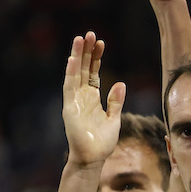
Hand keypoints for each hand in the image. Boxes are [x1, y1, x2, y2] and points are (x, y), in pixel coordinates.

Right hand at [61, 32, 125, 168]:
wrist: (92, 158)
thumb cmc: (102, 141)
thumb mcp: (114, 118)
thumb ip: (115, 101)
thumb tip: (120, 84)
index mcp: (93, 98)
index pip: (94, 73)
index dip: (97, 58)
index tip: (101, 43)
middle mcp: (82, 96)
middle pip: (84, 69)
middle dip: (87, 52)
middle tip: (91, 34)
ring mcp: (75, 101)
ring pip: (75, 73)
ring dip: (78, 56)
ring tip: (80, 39)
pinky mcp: (70, 107)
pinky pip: (70, 87)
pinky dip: (71, 73)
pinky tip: (73, 59)